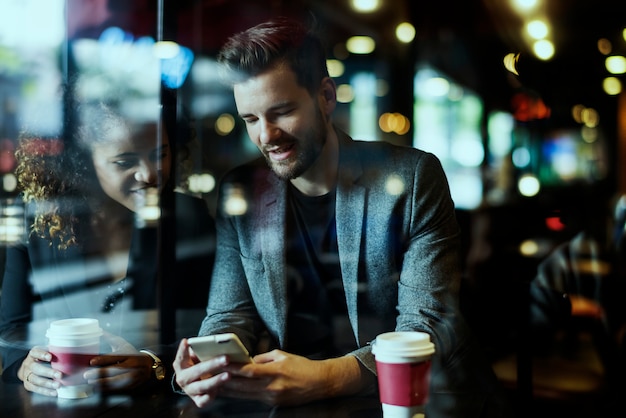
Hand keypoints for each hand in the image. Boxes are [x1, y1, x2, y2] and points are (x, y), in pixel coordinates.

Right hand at [18, 346, 61, 396]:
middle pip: (36, 368)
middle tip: (60, 375)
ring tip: (58, 385)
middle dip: (48, 372)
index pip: (35, 352)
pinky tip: (54, 392)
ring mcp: (26, 375)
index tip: (50, 357)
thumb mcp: (48, 351)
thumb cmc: (44, 357)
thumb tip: (73, 351)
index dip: (42, 355)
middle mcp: (28, 364)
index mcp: (33, 353)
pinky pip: (35, 389)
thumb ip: (57, 351)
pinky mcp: (27, 384)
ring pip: (35, 379)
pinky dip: (45, 391)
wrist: (29, 367)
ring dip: (47, 383)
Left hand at [84, 332, 151, 391]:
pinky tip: (98, 388)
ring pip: (116, 381)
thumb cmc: (131, 354)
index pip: (115, 356)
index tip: (92, 361)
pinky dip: (107, 389)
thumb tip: (98, 330)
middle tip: (86, 375)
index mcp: (129, 354)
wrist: (147, 365)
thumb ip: (110, 339)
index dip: (103, 359)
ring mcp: (132, 376)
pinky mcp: (131, 385)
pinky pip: (118, 388)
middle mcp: (132, 365)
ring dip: (101, 382)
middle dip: (99, 373)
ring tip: (90, 382)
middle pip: (114, 370)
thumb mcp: (123, 344)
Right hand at [172, 338, 232, 407]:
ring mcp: (189, 390)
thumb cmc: (200, 363)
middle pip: (196, 371)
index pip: (181, 356)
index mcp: (180, 365)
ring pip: (201, 386)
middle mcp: (183, 378)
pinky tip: (219, 389)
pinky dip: (210, 396)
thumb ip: (201, 350)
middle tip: (226, 358)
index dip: (183, 350)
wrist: (199, 381)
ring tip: (228, 375)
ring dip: (215, 381)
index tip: (187, 341)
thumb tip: (213, 345)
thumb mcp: (197, 356)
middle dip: (212, 364)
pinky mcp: (197, 400)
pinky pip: (203, 401)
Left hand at [221, 350, 367, 405]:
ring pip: (245, 394)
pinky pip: (252, 399)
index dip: (234, 368)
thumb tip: (248, 360)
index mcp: (276, 371)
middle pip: (243, 385)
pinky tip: (229, 392)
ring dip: (228, 390)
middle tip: (210, 375)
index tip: (220, 363)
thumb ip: (264, 358)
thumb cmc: (302, 366)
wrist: (320, 383)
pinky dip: (239, 395)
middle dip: (225, 380)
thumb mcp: (283, 355)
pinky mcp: (273, 403)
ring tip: (213, 385)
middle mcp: (272, 386)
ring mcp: (272, 397)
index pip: (250, 370)